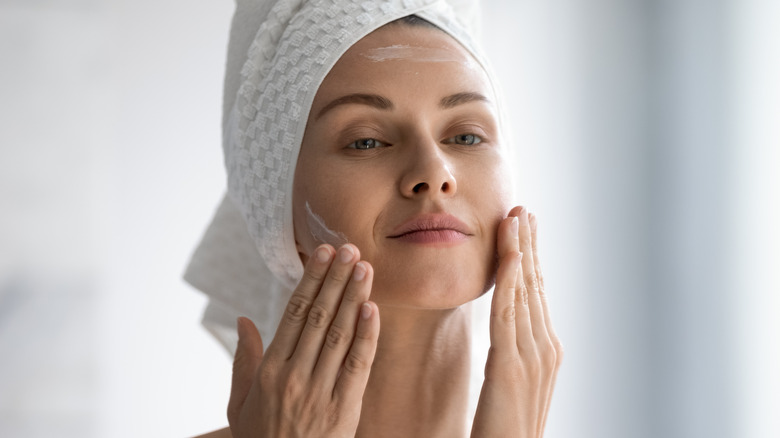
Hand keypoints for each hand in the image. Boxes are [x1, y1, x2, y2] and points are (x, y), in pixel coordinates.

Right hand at [227, 244, 379, 437]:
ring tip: (365, 268)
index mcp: (270, 370)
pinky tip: (372, 310)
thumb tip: (242, 320)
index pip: (294, 314)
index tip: (323, 254)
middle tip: (350, 249)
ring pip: (340, 335)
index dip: (311, 280)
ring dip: (354, 298)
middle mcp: (294, 375)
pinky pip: (358, 365)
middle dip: (336, 280)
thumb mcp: (240, 403)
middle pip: (319, 317)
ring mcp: (320, 391)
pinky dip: (366, 336)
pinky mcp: (344, 408)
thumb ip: (243, 360)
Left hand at [471, 206, 562, 436]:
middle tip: (524, 210)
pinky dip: (509, 278)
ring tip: (515, 216)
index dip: (530, 260)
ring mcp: (532, 357)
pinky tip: (507, 253)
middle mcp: (545, 349)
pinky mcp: (511, 367)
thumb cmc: (504, 432)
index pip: (536, 295)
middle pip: (535, 286)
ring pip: (524, 291)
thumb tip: (505, 338)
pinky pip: (508, 313)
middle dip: (529, 246)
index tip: (524, 230)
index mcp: (544, 352)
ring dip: (520, 250)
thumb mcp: (511, 386)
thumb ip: (511, 358)